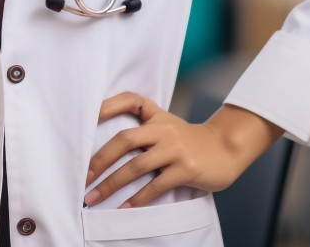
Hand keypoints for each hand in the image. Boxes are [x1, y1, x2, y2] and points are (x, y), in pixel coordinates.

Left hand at [84, 92, 284, 208]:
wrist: (225, 148)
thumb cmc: (189, 140)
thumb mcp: (168, 126)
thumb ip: (145, 130)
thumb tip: (108, 150)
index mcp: (157, 116)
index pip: (131, 101)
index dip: (110, 105)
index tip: (91, 115)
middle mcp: (164, 129)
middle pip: (125, 139)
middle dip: (101, 159)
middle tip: (84, 177)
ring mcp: (175, 148)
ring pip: (137, 166)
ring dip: (112, 184)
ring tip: (94, 198)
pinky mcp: (186, 169)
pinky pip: (156, 185)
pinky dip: (138, 198)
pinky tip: (124, 208)